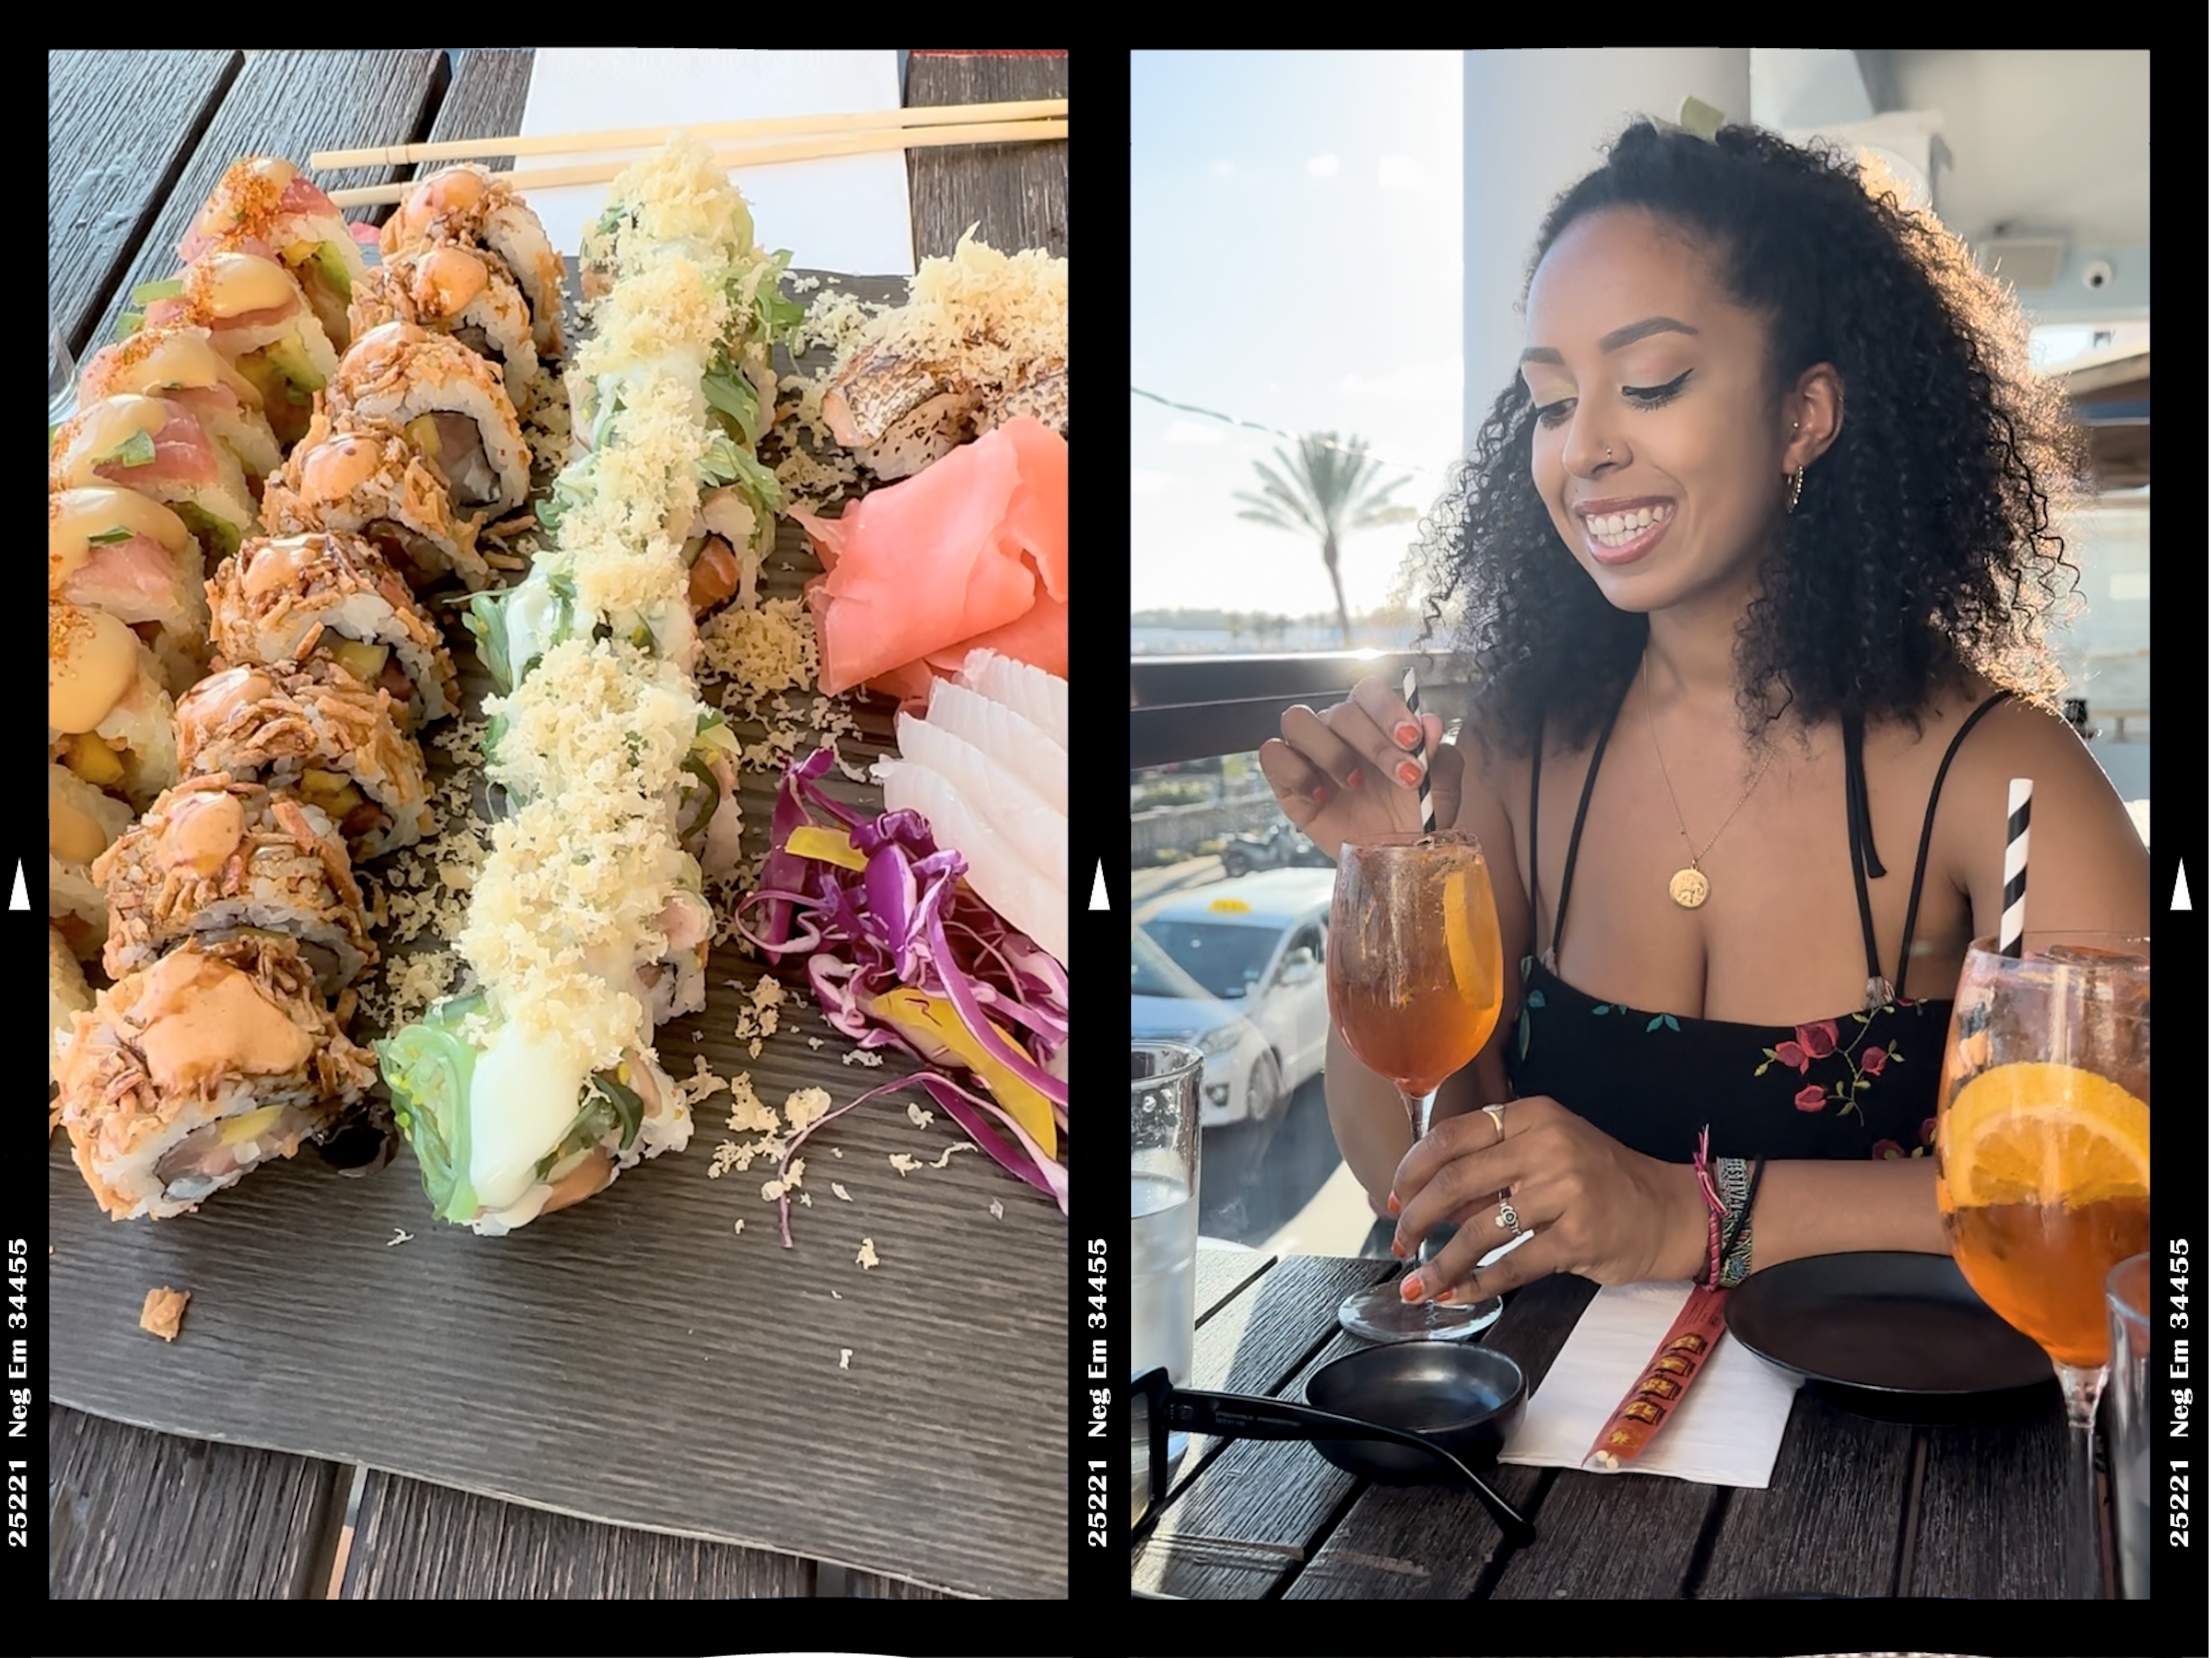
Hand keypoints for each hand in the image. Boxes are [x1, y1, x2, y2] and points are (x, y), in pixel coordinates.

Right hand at [1257, 675, 1462, 861]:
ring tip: (1355, 784)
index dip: (1388, 708)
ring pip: (1296, 720)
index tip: (1412, 739)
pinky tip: (1322, 796)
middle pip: (1340, 711)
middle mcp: (1338, 730)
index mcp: (1374, 721)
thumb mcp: (1441, 785)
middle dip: (1374, 744)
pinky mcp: (1287, 781)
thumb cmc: (1417, 815)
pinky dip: (1295, 771)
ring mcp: (1309, 753)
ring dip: (1330, 751)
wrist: (1396, 858)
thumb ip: (1440, 752)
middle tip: (1405, 778)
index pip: (1368, 691)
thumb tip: (1432, 722)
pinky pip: (1272, 755)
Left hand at [1385, 1096, 1707, 1302]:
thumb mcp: (1546, 1153)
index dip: (1412, 1169)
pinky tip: (1454, 1295)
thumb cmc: (1599, 1181)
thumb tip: (1425, 1199)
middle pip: (1456, 1181)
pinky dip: (1476, 1285)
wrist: (1670, 1211)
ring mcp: (1565, 1191)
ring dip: (1440, 1262)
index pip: (1452, 1135)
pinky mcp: (1578, 1237)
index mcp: (1532, 1116)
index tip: (1392, 1197)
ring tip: (1417, 1285)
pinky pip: (1512, 1266)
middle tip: (1399, 1240)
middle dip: (1415, 1217)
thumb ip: (1491, 1168)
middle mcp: (1547, 1146)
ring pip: (1479, 1230)